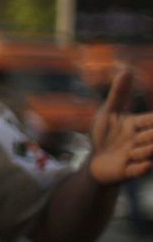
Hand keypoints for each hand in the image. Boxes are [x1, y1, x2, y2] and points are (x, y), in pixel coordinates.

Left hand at [87, 70, 152, 184]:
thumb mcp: (108, 113)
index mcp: (139, 125)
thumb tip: (127, 70)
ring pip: (149, 152)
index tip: (146, 123)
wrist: (95, 162)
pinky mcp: (129, 172)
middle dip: (150, 135)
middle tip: (137, 137)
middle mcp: (142, 141)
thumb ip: (119, 94)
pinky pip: (140, 170)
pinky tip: (144, 165)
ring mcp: (137, 157)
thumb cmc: (105, 135)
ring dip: (143, 151)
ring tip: (132, 151)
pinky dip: (142, 168)